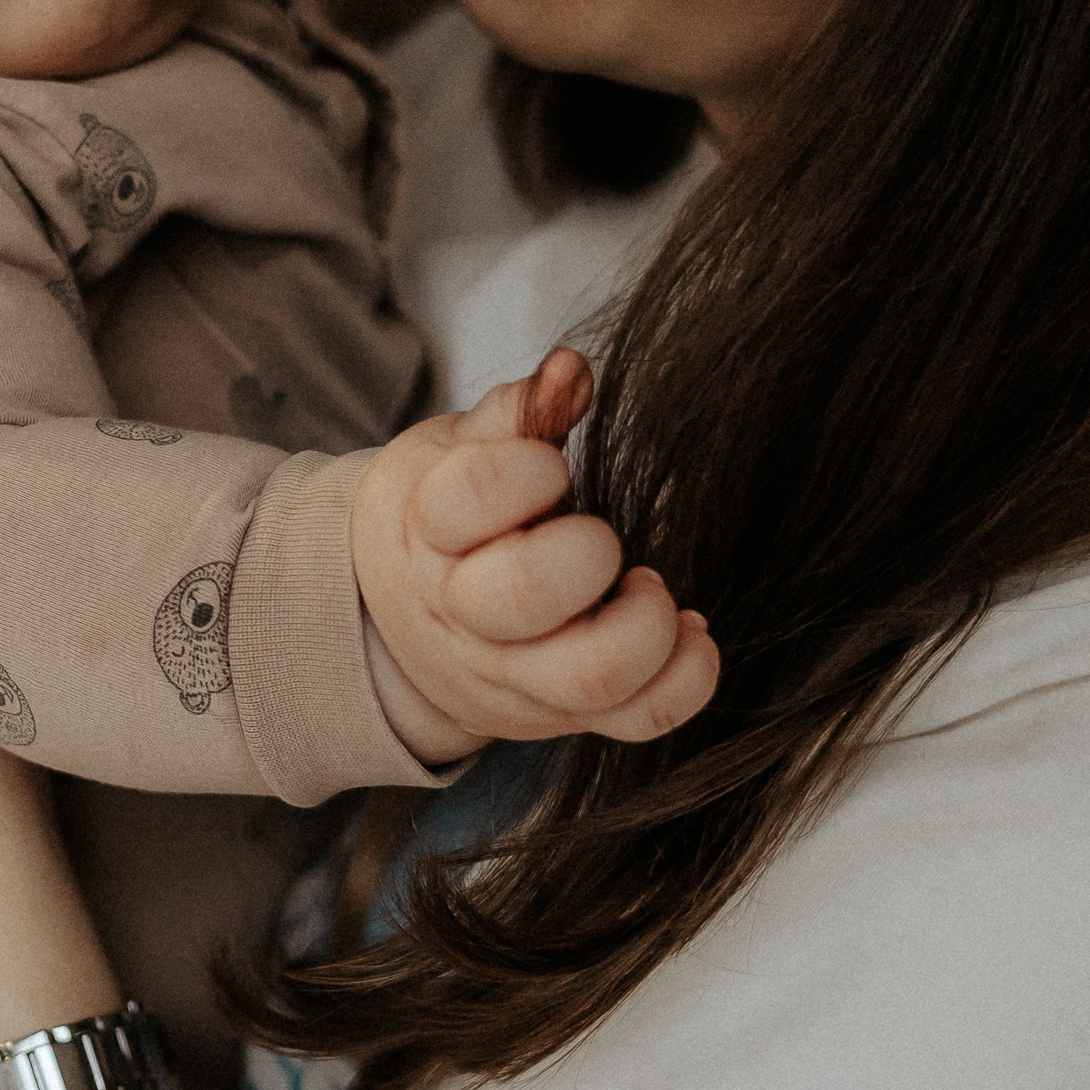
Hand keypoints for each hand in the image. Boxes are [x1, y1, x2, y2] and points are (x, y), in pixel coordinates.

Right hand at [351, 348, 716, 760]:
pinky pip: (637, 719)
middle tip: (599, 537)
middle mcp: (463, 616)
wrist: (401, 625)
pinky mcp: (562, 714)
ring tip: (647, 588)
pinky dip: (685, 679)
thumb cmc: (443, 522)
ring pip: (589, 674)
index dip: (527, 467)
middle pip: (523, 595)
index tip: (547, 468)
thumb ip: (517, 410)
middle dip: (586, 550)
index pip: (469, 495)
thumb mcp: (452, 454)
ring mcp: (513, 676)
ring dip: (645, 624)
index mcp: (428, 534)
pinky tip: (688, 631)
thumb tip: (572, 370)